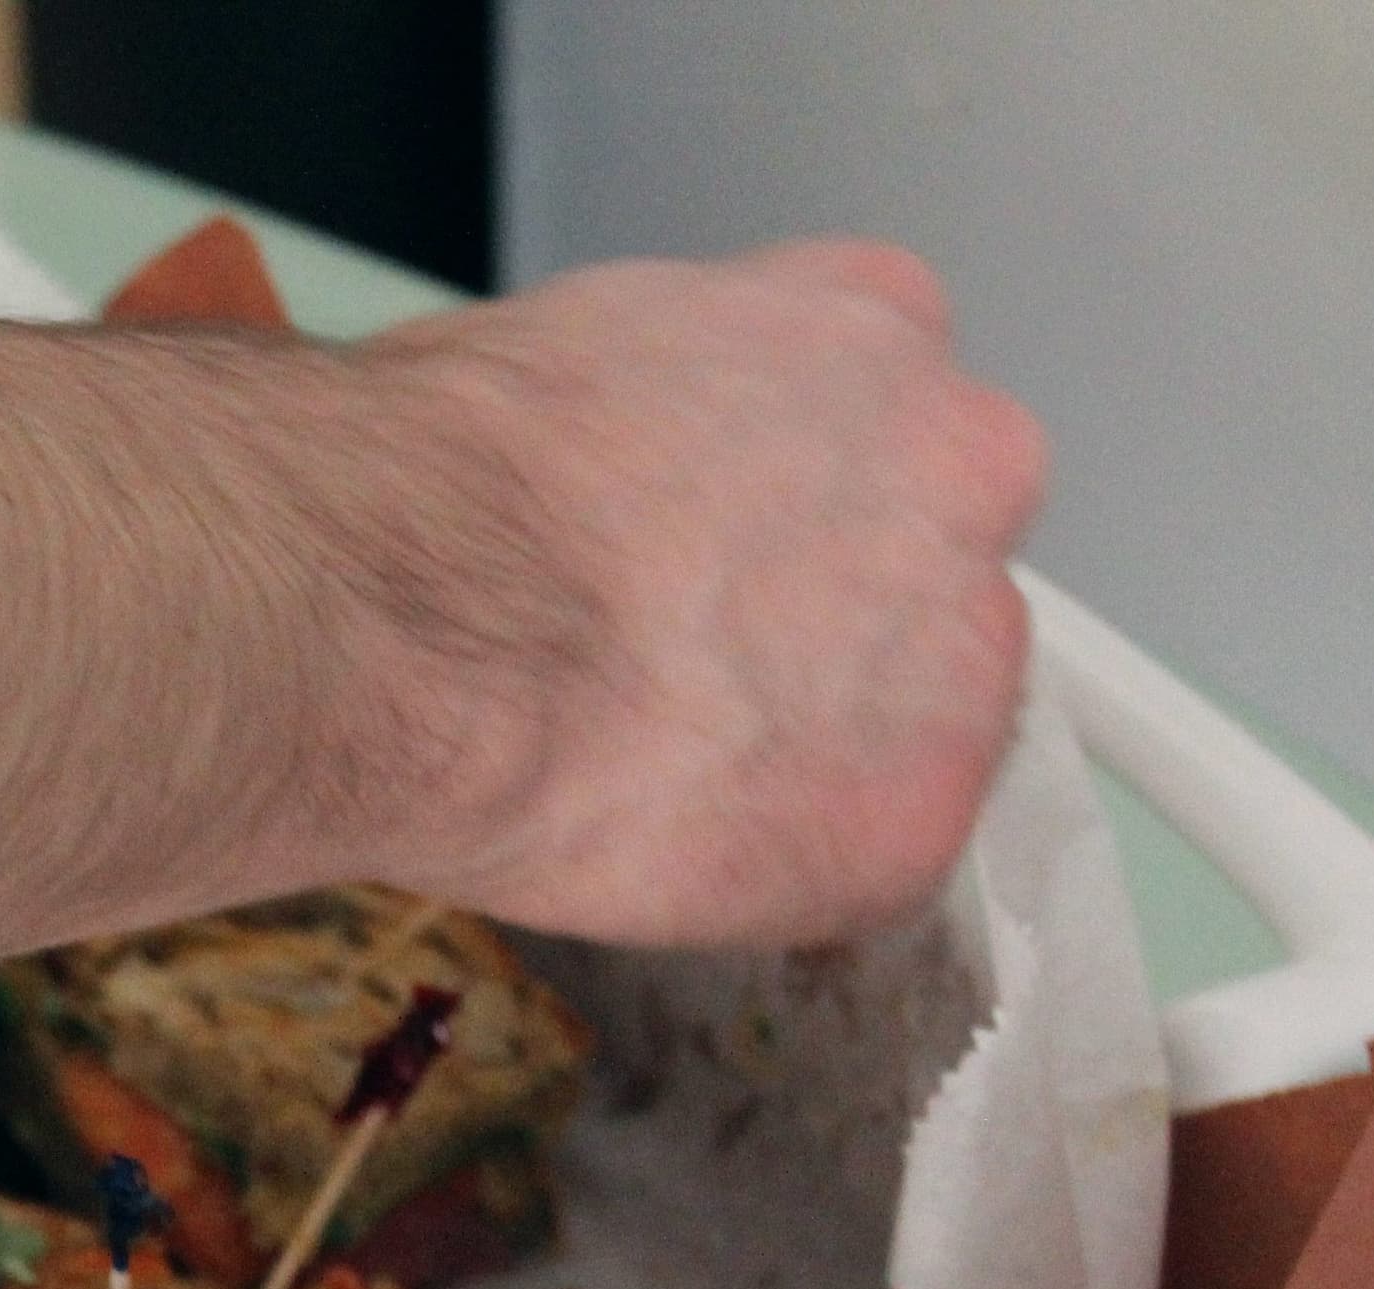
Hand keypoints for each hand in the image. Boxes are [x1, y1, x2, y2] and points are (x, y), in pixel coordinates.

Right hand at [345, 242, 1048, 947]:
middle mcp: (967, 468)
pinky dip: (773, 879)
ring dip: (808, 757)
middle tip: (681, 676)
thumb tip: (619, 484)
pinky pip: (861, 867)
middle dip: (824, 632)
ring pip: (910, 729)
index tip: (703, 560)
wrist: (405, 621)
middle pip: (925, 573)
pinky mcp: (914, 823)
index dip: (784, 514)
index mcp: (877, 323)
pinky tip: (654, 843)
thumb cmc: (438, 478)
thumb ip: (673, 410)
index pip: (885, 430)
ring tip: (651, 769)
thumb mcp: (573, 342)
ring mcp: (963, 656)